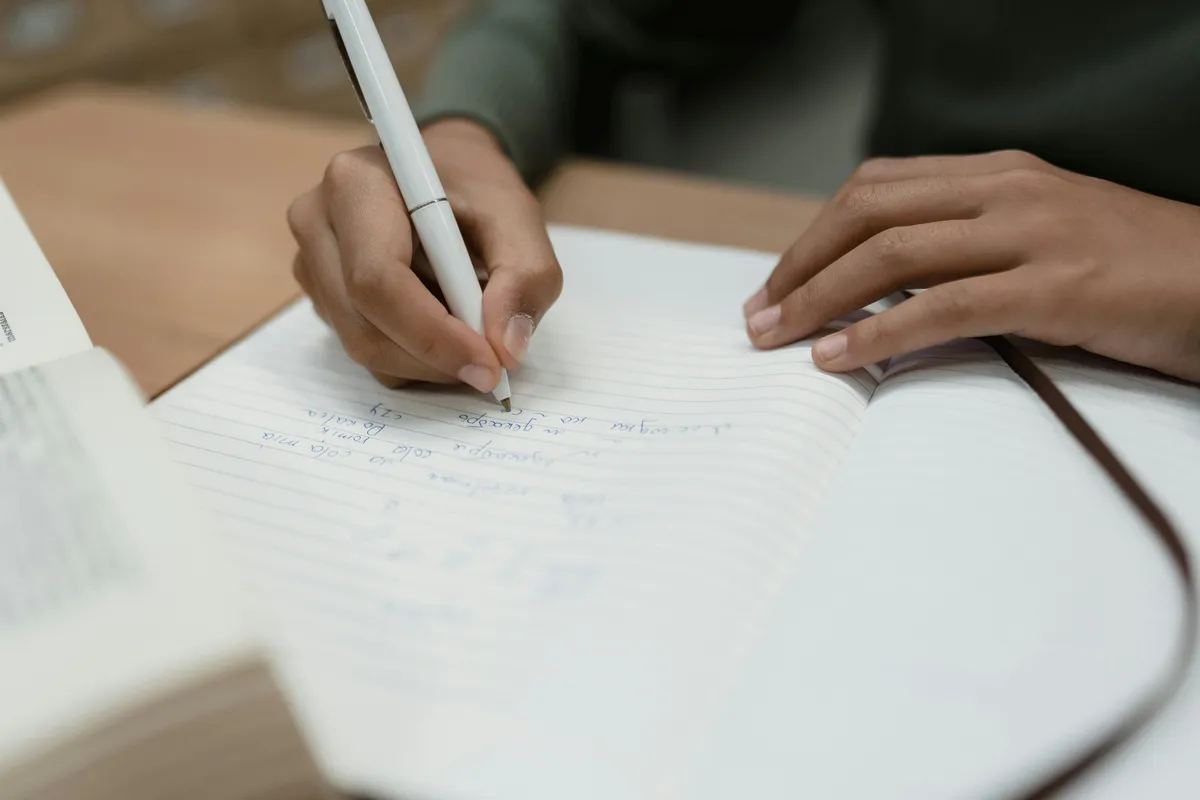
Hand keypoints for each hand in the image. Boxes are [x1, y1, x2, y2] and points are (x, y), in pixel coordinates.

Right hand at [287, 118, 561, 390]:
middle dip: (434, 358)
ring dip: (426, 360)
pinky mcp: (321, 293)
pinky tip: (443, 322)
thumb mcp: (521, 221)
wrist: (450, 172)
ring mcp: (311, 261)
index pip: (378, 281)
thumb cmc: (479, 190)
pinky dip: (412, 355)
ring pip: (362, 345)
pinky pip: (363, 346)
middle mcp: (317, 222)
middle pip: (364, 325)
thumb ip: (525, 279)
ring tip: (471, 329)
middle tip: (491, 364)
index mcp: (356, 184)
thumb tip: (506, 348)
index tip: (488, 364)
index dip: (432, 335)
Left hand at [743, 150, 1199, 381]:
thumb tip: (889, 288)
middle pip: (867, 214)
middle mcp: (1007, 190)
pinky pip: (940, 307)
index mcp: (999, 174)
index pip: (876, 189)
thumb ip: (973, 245)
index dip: (813, 235)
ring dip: (818, 299)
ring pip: (892, 255)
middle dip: (799, 266)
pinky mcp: (1055, 288)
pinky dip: (876, 334)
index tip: (778, 282)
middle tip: (759, 317)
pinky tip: (837, 358)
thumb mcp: (1045, 236)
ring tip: (775, 338)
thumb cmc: (1138, 271)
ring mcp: (1031, 234)